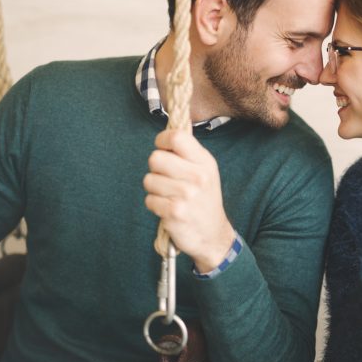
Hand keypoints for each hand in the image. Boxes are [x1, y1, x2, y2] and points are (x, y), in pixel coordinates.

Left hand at [143, 130, 234, 271]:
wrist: (212, 234)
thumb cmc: (204, 199)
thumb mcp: (206, 171)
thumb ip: (189, 151)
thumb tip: (172, 127)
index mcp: (205, 162)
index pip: (176, 137)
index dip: (162, 140)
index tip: (164, 149)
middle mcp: (198, 177)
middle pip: (155, 158)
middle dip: (156, 168)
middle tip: (167, 178)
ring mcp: (186, 195)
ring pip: (149, 180)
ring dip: (154, 189)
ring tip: (170, 196)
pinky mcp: (174, 212)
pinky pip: (149, 200)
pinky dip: (155, 205)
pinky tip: (168, 209)